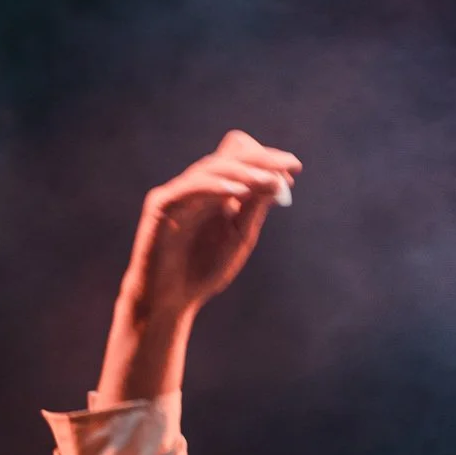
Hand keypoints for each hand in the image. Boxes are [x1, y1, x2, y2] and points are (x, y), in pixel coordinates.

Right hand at [123, 130, 302, 316]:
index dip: (266, 158)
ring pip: (212, 168)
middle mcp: (198, 186)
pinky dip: (216, 186)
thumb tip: (278, 180)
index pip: (240, 157)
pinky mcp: (161, 204)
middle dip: (260, 160)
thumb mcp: (239, 237)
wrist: (170, 298)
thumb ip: (255, 208)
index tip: (294, 167)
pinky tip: (239, 191)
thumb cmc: (204, 269)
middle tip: (286, 169)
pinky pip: (190, 188)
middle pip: (229, 155)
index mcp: (217, 191)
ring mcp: (178, 192)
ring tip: (268, 181)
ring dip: (244, 172)